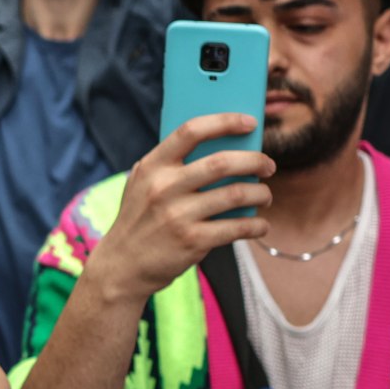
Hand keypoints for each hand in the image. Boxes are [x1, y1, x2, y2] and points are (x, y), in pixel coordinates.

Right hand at [89, 115, 274, 304]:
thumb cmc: (139, 219)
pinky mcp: (192, 241)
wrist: (122, 266)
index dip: (224, 122)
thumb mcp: (141, 184)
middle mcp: (164, 187)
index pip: (191, 131)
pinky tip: (260, 225)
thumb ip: (169, 164)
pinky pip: (236, 228)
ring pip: (235, 194)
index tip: (250, 122)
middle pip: (222, 163)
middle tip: (268, 165)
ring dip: (260, 193)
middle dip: (254, 161)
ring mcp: (178, 216)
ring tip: (265, 195)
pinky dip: (255, 225)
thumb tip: (220, 144)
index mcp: (153, 166)